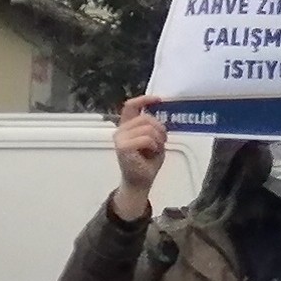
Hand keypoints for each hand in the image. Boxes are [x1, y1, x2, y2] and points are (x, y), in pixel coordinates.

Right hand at [110, 96, 169, 214]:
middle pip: (146, 118)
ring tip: (154, 149)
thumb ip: (152, 126)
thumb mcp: (154, 139)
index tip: (159, 99)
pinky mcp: (123, 147)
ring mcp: (120, 138)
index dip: (144, 99)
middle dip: (160, 129)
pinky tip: (151, 153)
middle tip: (161, 142)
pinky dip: (154, 145)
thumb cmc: (147, 161)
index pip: (131, 106)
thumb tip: (159, 113)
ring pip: (148, 128)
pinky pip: (146, 138)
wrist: (141, 180)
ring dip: (158, 139)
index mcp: (127, 126)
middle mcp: (121, 130)